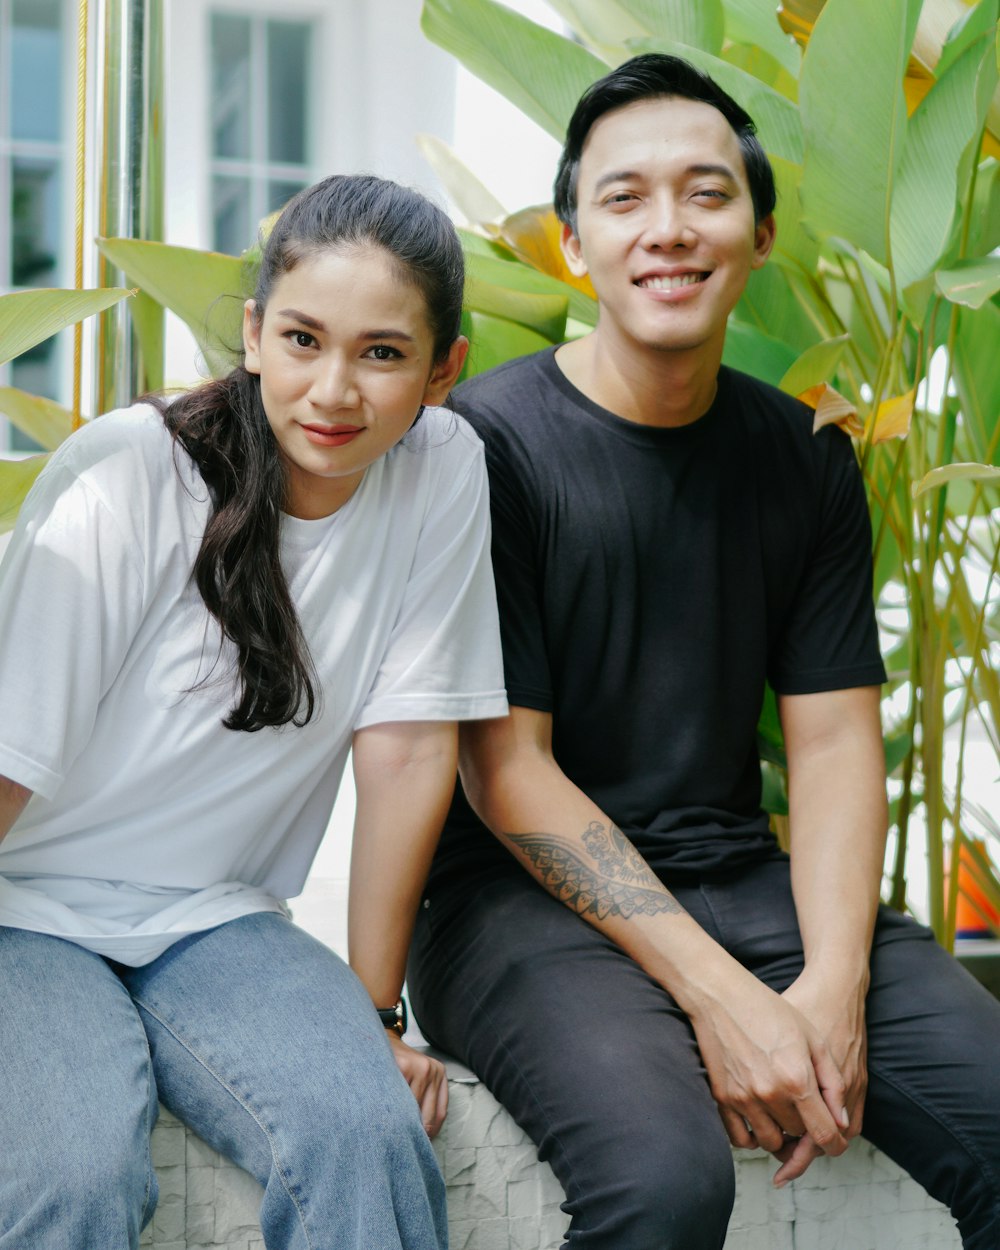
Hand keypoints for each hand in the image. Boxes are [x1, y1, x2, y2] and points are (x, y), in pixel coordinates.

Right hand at [387, 1034, 448, 1137]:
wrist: (382, 1038)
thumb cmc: (398, 1064)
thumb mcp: (416, 1078)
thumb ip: (422, 1101)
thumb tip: (422, 1137)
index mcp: (440, 1075)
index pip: (439, 1115)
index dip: (428, 1134)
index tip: (418, 1146)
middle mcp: (433, 1071)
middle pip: (427, 1115)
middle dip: (415, 1132)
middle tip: (402, 1144)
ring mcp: (420, 1068)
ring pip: (413, 1109)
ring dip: (402, 1123)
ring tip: (391, 1133)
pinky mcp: (405, 1066)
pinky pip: (399, 1099)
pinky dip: (393, 1110)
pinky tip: (385, 1115)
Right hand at [688, 975, 848, 1169]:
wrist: (721, 997)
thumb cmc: (769, 1011)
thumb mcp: (812, 1038)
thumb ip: (832, 1082)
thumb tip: (841, 1121)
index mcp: (797, 1080)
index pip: (824, 1133)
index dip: (835, 1144)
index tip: (835, 1143)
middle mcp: (770, 1094)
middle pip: (797, 1136)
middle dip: (805, 1128)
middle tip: (803, 1110)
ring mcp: (743, 1098)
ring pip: (770, 1142)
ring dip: (780, 1135)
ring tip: (781, 1114)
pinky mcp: (722, 1097)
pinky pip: (739, 1138)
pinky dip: (751, 1137)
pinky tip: (759, 1120)